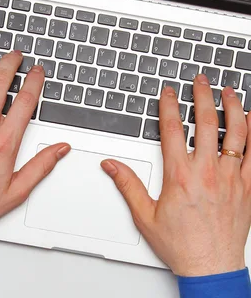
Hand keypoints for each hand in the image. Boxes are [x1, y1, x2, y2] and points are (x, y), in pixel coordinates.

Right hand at [102, 74, 250, 276]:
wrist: (211, 266)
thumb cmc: (180, 243)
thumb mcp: (144, 215)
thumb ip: (127, 185)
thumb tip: (111, 165)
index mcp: (180, 176)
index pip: (173, 130)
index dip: (169, 106)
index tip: (168, 92)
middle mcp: (208, 173)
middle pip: (207, 124)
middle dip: (203, 97)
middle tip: (201, 81)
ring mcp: (231, 179)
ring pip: (237, 134)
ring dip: (234, 109)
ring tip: (231, 92)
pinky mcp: (248, 188)